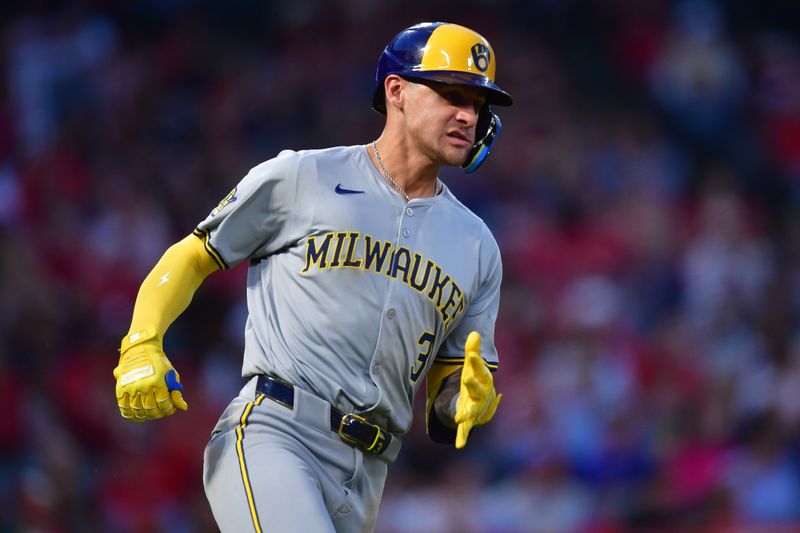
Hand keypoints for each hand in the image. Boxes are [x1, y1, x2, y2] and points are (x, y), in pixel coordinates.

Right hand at [113, 327, 187, 421]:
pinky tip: (137, 416)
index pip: (163, 403)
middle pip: (150, 408)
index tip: (170, 409)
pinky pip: (124, 407)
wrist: (140, 348)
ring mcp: (130, 387)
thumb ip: (176, 392)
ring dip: (145, 415)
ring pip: (137, 410)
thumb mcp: (171, 374)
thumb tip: (183, 407)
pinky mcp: (121, 388)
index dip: (168, 409)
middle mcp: (143, 385)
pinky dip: (130, 415)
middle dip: (158, 413)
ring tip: (150, 414)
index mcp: (157, 381)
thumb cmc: (159, 363)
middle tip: (161, 412)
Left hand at [454, 331, 501, 448]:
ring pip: (472, 410)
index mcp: (482, 379)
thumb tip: (474, 332)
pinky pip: (466, 429)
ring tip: (459, 417)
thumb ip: (472, 351)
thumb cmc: (476, 379)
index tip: (472, 356)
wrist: (482, 400)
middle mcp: (482, 394)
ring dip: (467, 413)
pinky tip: (459, 445)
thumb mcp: (472, 365)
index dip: (477, 362)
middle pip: (478, 389)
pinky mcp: (468, 418)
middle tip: (466, 379)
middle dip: (473, 385)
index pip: (480, 369)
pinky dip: (462, 436)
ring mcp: (476, 407)